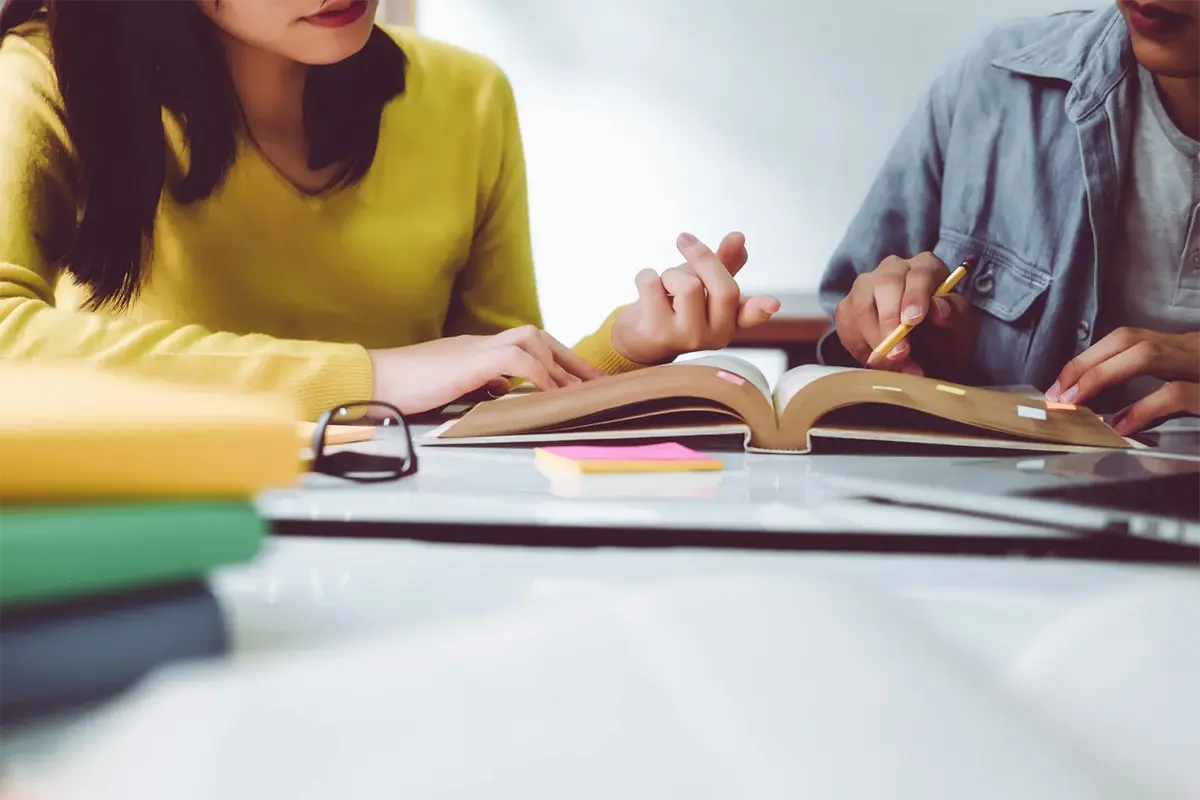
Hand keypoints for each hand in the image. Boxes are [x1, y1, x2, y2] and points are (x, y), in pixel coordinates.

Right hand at [368, 326, 602, 414]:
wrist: (370, 380)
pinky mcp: (469, 361)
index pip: (525, 346)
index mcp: (475, 349)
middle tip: (594, 383)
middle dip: (569, 359)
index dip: (555, 362)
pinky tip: (548, 393)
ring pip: (530, 340)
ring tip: (577, 392)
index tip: (577, 383)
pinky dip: (537, 375)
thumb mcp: (448, 389)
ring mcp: (474, 348)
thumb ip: (476, 386)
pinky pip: (516, 359)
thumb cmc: (402, 389)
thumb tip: (502, 391)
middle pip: (536, 336)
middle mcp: (479, 343)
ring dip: (558, 366)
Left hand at [611, 231, 780, 364]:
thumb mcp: (702, 283)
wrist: (638, 337)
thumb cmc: (676, 306)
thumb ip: (723, 263)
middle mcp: (715, 335)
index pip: (750, 315)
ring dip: (670, 273)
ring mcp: (687, 338)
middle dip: (702, 256)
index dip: (761, 308)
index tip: (773, 303)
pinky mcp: (657, 334)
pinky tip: (646, 292)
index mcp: (731, 321)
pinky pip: (653, 284)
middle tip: (684, 238)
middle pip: (723, 288)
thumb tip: (739, 237)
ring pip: (688, 285)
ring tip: (664, 284)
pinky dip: (645, 277)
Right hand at [833, 252, 976, 376]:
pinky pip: (846, 325)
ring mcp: (865, 286)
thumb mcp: (959, 326)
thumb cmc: (943, 335)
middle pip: (884, 285)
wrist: (924, 353)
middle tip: (899, 353)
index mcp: (925, 267)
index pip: (919, 274)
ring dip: (874, 340)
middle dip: (889, 321)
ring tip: (892, 366)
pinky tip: (876, 360)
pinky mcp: (847, 307)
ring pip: (860, 307)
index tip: (913, 321)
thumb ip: (953, 313)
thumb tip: (940, 309)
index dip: (915, 297)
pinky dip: (859, 347)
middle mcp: (892, 269)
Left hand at [1047, 328, 1199, 434]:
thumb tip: (1110, 416)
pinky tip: (1123, 426)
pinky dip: (1144, 408)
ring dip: (1103, 376)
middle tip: (1058, 394)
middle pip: (1129, 340)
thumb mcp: (1189, 384)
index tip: (1059, 385)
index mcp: (1181, 349)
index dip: (1087, 359)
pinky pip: (1176, 393)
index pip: (1125, 339)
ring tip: (1076, 401)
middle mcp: (1190, 350)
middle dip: (1086, 365)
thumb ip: (1154, 394)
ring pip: (1148, 355)